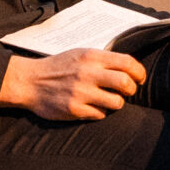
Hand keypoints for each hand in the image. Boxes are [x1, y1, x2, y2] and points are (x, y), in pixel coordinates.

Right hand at [0, 48, 145, 120]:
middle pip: (126, 83)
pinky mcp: (74, 109)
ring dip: (116, 103)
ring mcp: (81, 93)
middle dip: (131, 89)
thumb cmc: (58, 67)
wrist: (29, 81)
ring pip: (116, 102)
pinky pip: (100, 114)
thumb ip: (102, 59)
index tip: (139, 78)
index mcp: (91, 57)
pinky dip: (100, 111)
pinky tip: (91, 106)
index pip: (127, 63)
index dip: (139, 72)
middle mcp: (88, 73)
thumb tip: (128, 67)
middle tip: (127, 91)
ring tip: (108, 100)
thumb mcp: (79, 54)